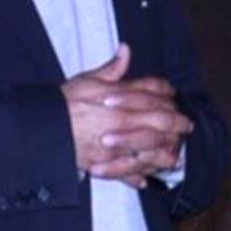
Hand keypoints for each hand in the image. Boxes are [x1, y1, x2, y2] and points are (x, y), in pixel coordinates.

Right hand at [61, 44, 193, 187]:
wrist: (44, 129)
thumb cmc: (64, 103)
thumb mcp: (87, 81)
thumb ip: (111, 69)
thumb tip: (126, 49)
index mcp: (121, 97)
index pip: (153, 93)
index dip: (167, 95)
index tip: (174, 98)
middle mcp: (124, 120)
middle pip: (160, 120)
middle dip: (177, 123)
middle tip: (187, 126)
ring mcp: (117, 144)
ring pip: (151, 148)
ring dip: (165, 152)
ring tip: (174, 155)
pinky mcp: (106, 163)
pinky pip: (127, 172)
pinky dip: (137, 177)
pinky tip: (146, 180)